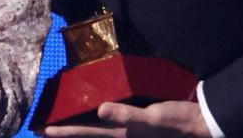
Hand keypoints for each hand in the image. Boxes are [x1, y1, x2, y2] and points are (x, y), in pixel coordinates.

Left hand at [42, 101, 210, 137]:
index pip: (85, 132)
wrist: (201, 123)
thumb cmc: (176, 120)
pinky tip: (96, 110)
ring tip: (61, 121)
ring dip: (79, 124)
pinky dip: (98, 116)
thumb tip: (100, 110)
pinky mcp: (138, 120)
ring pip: (96, 128)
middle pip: (87, 132)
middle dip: (66, 130)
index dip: (63, 131)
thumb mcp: (153, 116)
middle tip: (43, 128)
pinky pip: (112, 119)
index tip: (41, 129)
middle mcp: (121, 132)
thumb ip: (127, 114)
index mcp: (121, 132)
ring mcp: (129, 128)